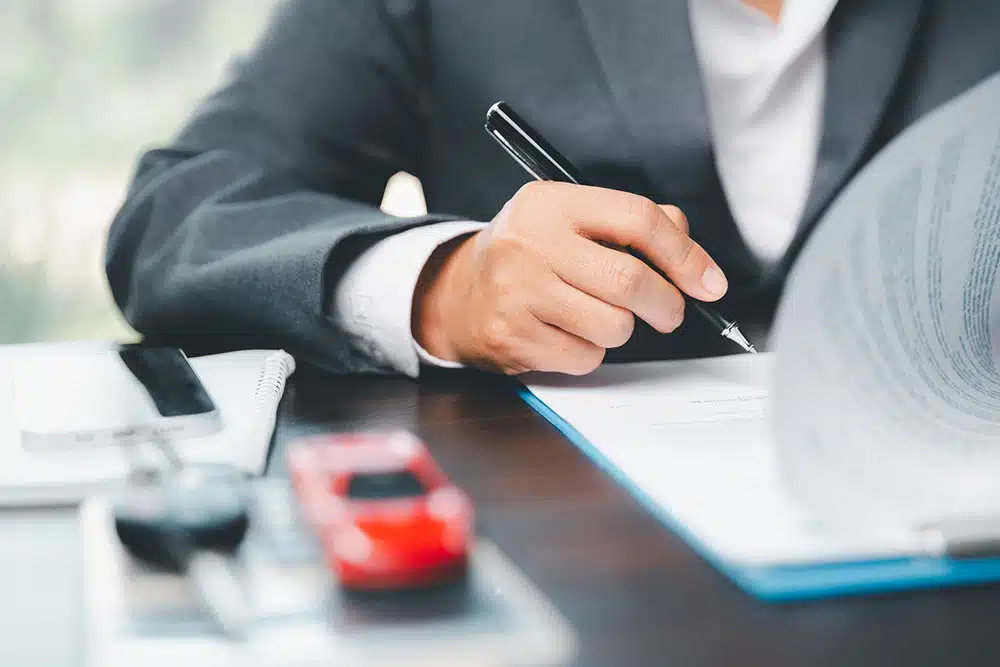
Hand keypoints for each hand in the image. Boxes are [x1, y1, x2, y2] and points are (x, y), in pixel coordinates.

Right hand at [412, 182, 727, 374]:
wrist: (459, 294)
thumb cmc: (529, 255)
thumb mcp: (570, 220)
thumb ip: (631, 224)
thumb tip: (691, 256)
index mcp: (551, 204)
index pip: (637, 219)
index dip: (684, 255)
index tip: (708, 282)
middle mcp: (530, 243)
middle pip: (630, 281)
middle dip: (666, 304)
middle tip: (669, 312)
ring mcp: (518, 293)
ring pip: (613, 326)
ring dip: (622, 329)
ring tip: (598, 317)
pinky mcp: (513, 337)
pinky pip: (585, 357)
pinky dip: (590, 352)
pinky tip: (567, 334)